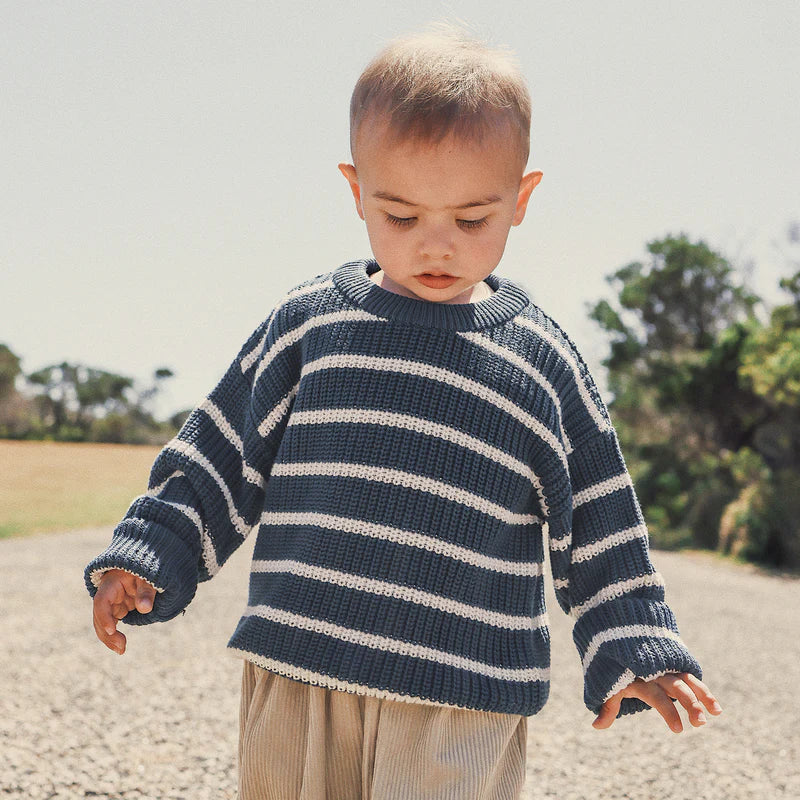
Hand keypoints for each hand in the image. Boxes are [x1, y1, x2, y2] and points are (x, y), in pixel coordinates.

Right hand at [92, 569, 155, 654]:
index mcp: (111, 583)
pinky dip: (114, 635)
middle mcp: (108, 594)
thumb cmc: (147, 568)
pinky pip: (112, 623)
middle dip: (107, 633)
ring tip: (121, 650)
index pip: (102, 601)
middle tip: (121, 646)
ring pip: (103, 622)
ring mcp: (112, 602)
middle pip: (99, 615)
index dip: (104, 616)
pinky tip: (120, 646)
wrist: (146, 563)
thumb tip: (144, 608)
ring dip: (110, 637)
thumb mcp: (149, 576)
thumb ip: (147, 591)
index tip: (112, 630)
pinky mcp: (118, 608)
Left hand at [592, 672, 721, 732]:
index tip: (679, 729)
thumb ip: (608, 706)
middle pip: (677, 687)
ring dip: (703, 695)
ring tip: (717, 712)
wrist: (616, 629)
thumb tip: (596, 726)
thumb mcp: (607, 683)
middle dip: (690, 704)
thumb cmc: (612, 664)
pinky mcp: (674, 662)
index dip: (667, 712)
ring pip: (688, 679)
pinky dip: (702, 687)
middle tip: (700, 723)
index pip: (657, 697)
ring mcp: (666, 665)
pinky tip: (714, 705)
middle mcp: (656, 671)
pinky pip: (690, 674)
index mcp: (640, 679)